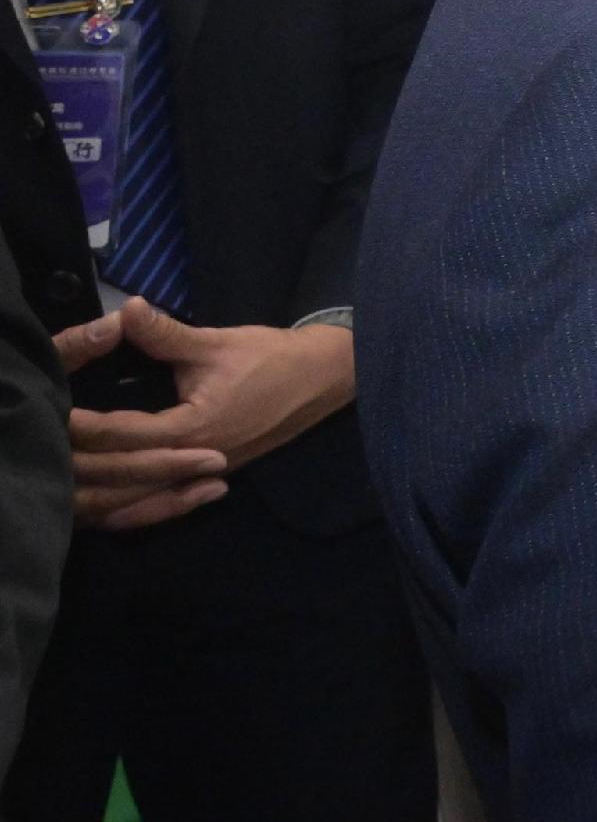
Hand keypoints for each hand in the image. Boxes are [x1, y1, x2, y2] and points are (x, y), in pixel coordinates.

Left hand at [65, 302, 353, 528]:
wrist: (325, 377)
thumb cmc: (272, 358)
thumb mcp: (217, 342)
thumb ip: (165, 333)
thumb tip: (128, 309)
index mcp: (194, 428)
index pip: (124, 434)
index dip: (82, 427)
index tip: (51, 414)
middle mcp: (197, 460)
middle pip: (126, 480)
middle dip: (84, 469)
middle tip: (46, 456)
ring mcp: (207, 474)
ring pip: (144, 503)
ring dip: (105, 501)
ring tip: (67, 492)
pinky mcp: (214, 474)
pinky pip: (166, 504)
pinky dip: (136, 511)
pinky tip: (112, 512)